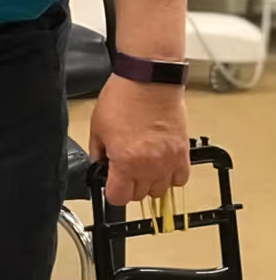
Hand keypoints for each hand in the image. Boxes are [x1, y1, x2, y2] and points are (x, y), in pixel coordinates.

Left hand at [88, 73, 190, 206]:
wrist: (149, 81)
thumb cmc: (124, 97)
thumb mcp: (97, 126)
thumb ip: (97, 151)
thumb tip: (98, 165)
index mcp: (124, 161)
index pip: (118, 198)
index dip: (112, 192)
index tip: (111, 183)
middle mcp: (148, 166)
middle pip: (139, 196)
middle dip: (130, 185)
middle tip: (125, 169)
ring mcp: (168, 161)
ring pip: (160, 190)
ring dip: (151, 182)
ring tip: (144, 165)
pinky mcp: (183, 153)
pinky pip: (180, 179)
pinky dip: (172, 176)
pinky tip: (162, 163)